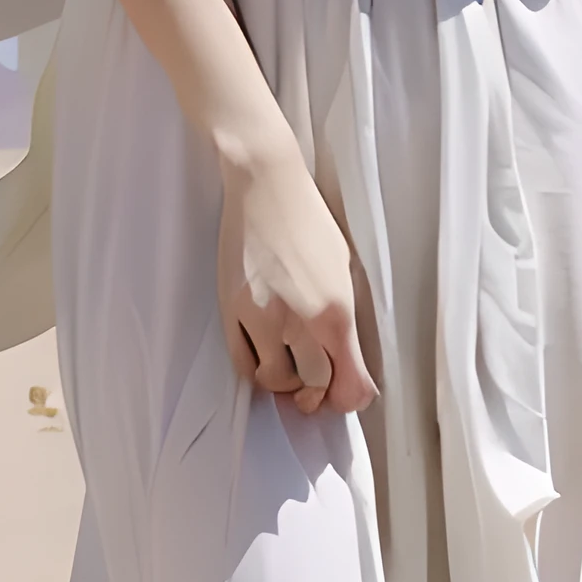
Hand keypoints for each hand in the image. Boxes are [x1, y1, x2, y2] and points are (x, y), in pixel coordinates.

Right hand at [217, 145, 377, 417]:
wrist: (265, 184)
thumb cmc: (308, 219)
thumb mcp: (343, 268)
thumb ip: (345, 319)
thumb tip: (348, 360)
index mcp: (337, 311)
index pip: (349, 383)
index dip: (349, 397)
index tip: (345, 394)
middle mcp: (301, 322)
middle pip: (313, 386)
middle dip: (316, 389)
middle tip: (312, 378)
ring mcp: (263, 318)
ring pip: (275, 380)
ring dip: (283, 379)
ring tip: (286, 359)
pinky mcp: (232, 310)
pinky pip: (243, 363)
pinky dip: (255, 368)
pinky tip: (262, 352)